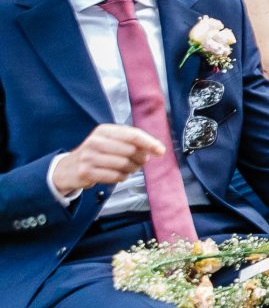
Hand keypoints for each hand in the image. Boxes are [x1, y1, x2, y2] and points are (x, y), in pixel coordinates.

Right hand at [47, 124, 163, 198]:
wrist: (68, 168)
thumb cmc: (96, 154)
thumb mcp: (110, 141)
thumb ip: (132, 142)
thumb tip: (156, 149)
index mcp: (104, 130)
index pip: (132, 135)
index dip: (149, 143)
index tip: (161, 151)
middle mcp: (95, 141)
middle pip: (131, 150)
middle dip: (140, 159)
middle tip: (140, 162)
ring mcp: (89, 156)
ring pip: (124, 164)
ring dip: (132, 169)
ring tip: (129, 168)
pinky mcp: (86, 171)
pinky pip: (116, 176)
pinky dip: (122, 177)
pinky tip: (119, 174)